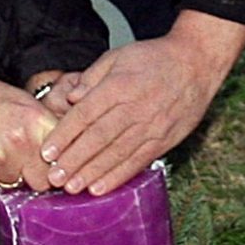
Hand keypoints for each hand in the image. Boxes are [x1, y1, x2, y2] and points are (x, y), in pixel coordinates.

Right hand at [0, 67, 57, 190]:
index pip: (63, 160)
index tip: (54, 168)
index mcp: (37, 122)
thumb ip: (48, 131)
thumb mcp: (26, 104)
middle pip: (43, 181)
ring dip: (8, 173)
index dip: (58, 166)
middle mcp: (20, 141)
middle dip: (34, 174)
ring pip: (15, 183)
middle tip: (21, 158)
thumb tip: (69, 158)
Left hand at [37, 12, 244, 193]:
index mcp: (119, 86)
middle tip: (54, 177)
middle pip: (98, 138)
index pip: (86, 114)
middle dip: (74, 160)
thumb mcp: (119, 56)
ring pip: (117, 153)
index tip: (47, 152)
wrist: (196, 63)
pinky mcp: (164, 140)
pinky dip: (118, 176)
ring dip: (92, 173)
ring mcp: (152, 126)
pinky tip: (100, 188)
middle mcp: (135, 108)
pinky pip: (138, 161)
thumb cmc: (153, 58)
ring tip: (72, 187)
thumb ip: (92, 77)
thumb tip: (71, 98)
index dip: (65, 135)